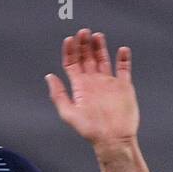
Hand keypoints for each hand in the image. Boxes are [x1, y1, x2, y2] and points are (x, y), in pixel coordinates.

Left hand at [45, 29, 138, 150]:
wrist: (113, 140)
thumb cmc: (91, 130)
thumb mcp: (69, 114)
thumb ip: (59, 95)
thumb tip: (49, 76)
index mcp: (80, 87)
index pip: (72, 63)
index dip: (70, 50)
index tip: (70, 39)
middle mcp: (93, 83)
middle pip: (86, 58)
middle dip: (84, 44)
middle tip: (84, 32)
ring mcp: (108, 83)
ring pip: (103, 59)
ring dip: (100, 46)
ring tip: (97, 36)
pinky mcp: (123, 86)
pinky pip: (124, 68)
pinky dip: (123, 58)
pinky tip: (121, 50)